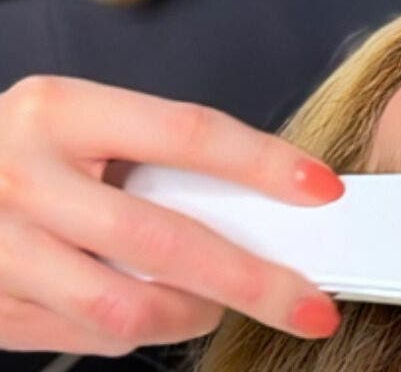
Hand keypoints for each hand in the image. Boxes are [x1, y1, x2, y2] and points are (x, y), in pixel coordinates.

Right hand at [0, 76, 343, 354]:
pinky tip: (160, 306)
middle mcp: (24, 175)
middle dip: (252, 279)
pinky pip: (91, 336)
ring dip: (196, 312)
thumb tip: (258, 205)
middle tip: (309, 302)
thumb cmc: (30, 148)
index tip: (321, 190)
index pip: (187, 134)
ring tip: (222, 300)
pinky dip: (145, 328)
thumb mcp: (85, 124)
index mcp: (61, 110)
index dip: (263, 164)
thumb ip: (158, 157)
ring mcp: (0, 248)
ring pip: (127, 305)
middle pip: (164, 238)